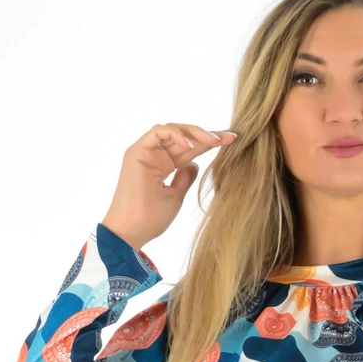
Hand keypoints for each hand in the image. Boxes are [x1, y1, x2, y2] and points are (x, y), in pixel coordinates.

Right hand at [101, 122, 237, 249]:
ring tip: (213, 140)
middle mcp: (154, 155)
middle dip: (207, 135)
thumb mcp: (176, 196)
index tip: (231, 141)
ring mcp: (145, 151)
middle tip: (229, 137)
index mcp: (163, 165)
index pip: (190, 149)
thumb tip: (195, 164)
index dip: (209, 144)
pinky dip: (175, 134)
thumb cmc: (151, 218)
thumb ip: (185, 177)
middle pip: (183, 137)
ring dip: (194, 133)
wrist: (132, 231)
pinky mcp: (136, 151)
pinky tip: (191, 146)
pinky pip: (157, 132)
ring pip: (172, 130)